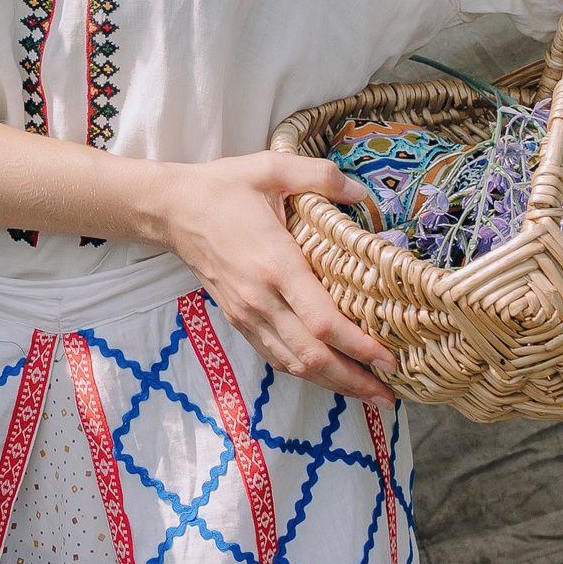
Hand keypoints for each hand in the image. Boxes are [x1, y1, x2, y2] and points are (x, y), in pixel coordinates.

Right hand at [153, 152, 399, 402]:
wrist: (173, 210)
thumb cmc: (223, 188)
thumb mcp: (271, 168)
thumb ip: (321, 176)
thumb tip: (364, 193)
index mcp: (275, 264)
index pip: (322, 322)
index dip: (358, 347)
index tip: (389, 358)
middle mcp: (261, 298)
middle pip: (312, 356)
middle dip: (354, 379)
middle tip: (390, 395)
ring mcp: (247, 314)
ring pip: (294, 364)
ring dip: (333, 384)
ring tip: (368, 394)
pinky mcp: (239, 319)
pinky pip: (276, 357)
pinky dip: (305, 373)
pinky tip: (328, 376)